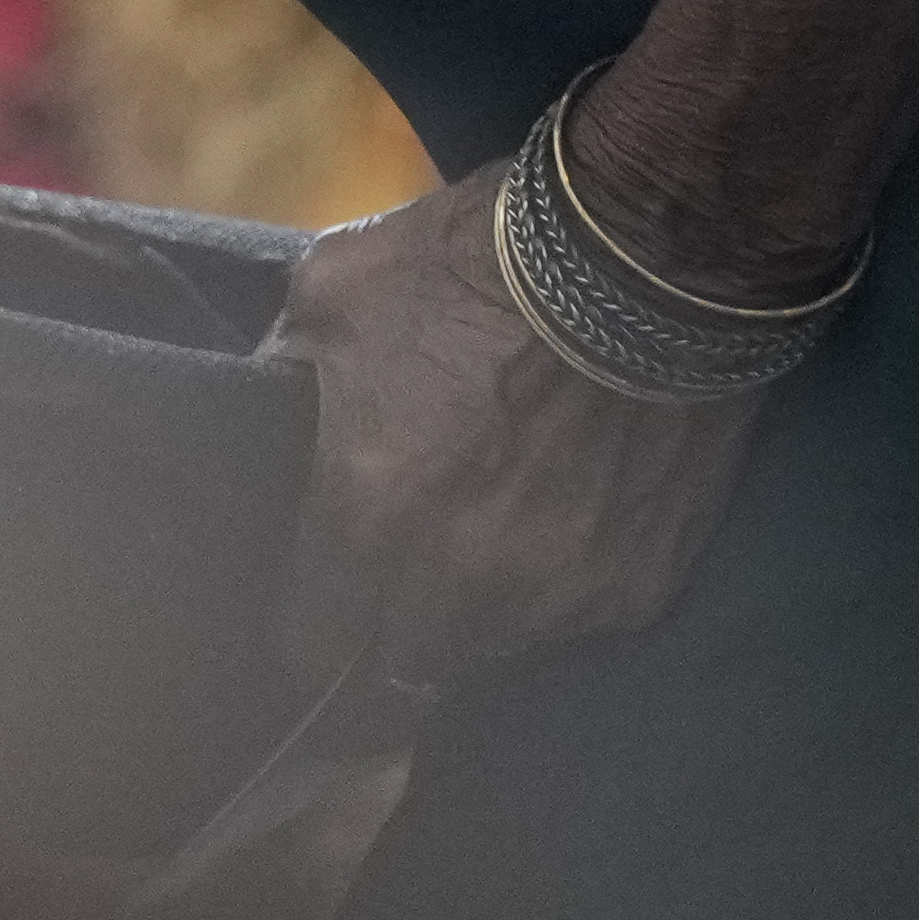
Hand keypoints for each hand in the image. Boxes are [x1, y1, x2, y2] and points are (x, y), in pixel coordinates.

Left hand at [267, 168, 767, 686]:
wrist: (648, 251)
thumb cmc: (481, 261)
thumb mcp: (338, 287)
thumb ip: (290, 363)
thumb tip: (269, 391)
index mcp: (372, 515)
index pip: (311, 643)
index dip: (305, 628)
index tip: (315, 603)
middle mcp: (463, 580)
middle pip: (404, 668)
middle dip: (390, 631)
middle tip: (399, 573)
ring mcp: (560, 593)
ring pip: (499, 646)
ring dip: (483, 609)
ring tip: (493, 528)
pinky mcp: (642, 584)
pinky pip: (582, 613)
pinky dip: (567, 579)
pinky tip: (571, 507)